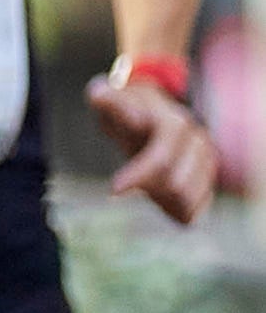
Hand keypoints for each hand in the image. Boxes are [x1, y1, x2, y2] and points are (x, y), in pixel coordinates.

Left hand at [88, 70, 217, 224]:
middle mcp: (199, 143)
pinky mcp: (209, 183)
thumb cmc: (126, 110)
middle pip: (176, 186)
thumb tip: (102, 97)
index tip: (113, 190)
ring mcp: (208, 164)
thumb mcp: (112, 101)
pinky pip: (191, 214)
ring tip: (144, 184)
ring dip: (159, 200)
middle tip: (124, 184)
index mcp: (175, 123)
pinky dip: (170, 211)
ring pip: (186, 202)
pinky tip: (157, 196)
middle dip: (146, 189)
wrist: (152, 118)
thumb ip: (105, 99)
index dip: (139, 177)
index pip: (162, 158)